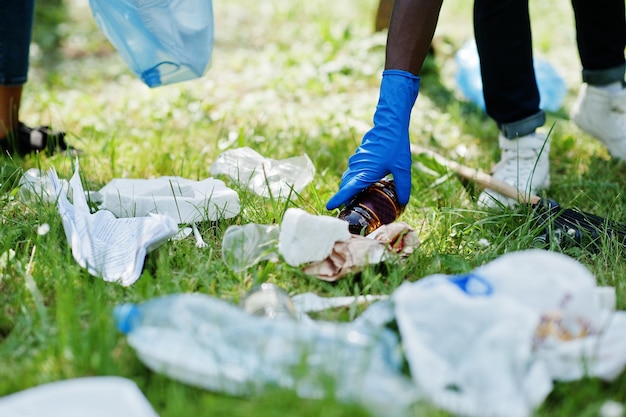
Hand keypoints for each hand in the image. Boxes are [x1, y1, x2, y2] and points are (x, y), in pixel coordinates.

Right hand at [326, 70, 419, 209]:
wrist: (390, 124)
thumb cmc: (395, 145)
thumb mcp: (402, 168)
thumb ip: (403, 186)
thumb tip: (404, 202)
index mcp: (366, 172)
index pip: (348, 189)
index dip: (339, 198)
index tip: (330, 206)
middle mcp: (358, 167)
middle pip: (345, 186)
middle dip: (344, 198)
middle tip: (349, 210)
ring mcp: (357, 161)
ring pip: (348, 178)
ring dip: (349, 189)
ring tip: (357, 200)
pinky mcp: (359, 157)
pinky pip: (352, 172)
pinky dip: (353, 180)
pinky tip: (365, 184)